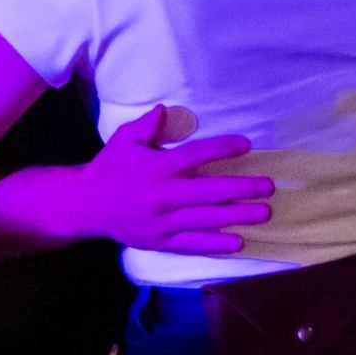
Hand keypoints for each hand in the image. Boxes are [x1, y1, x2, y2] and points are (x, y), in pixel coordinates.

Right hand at [71, 106, 273, 254]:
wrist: (86, 206)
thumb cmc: (109, 169)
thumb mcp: (123, 140)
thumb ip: (145, 125)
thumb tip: (163, 110)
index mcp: (157, 168)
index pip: (196, 155)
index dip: (223, 149)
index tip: (246, 145)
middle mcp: (164, 195)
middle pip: (210, 192)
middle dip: (243, 189)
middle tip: (268, 187)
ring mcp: (164, 221)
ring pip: (208, 220)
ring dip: (238, 216)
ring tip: (264, 213)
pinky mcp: (161, 241)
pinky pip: (193, 244)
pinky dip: (216, 244)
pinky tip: (238, 242)